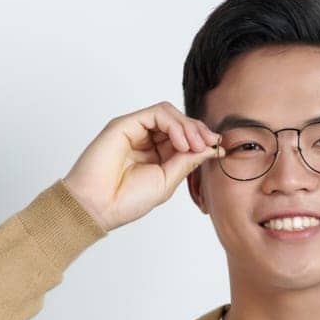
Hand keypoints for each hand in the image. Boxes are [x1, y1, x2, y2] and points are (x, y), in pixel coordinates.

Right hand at [61, 101, 221, 233]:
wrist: (98, 206)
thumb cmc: (126, 200)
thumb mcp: (167, 181)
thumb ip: (187, 161)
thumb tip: (212, 148)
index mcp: (157, 156)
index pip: (185, 137)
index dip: (203, 139)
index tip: (220, 147)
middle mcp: (146, 140)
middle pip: (179, 122)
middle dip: (199, 131)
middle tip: (211, 144)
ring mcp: (135, 130)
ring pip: (169, 114)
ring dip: (188, 126)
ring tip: (195, 145)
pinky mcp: (125, 124)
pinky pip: (156, 113)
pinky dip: (173, 124)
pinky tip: (181, 142)